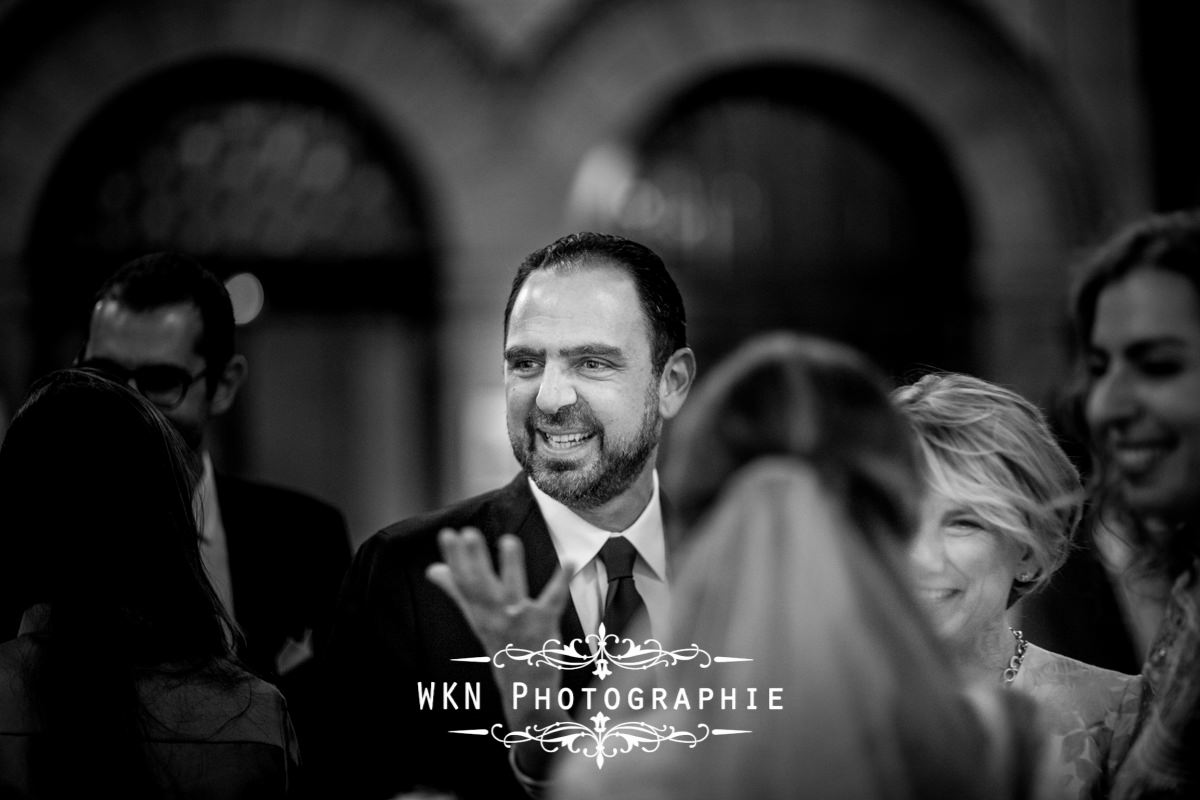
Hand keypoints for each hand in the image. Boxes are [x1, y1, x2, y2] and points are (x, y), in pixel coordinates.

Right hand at [427, 527, 575, 784]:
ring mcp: (519, 622)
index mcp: (479, 612)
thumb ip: (456, 590)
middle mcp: (495, 617)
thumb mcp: (476, 618)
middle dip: (475, 560)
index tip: (447, 533)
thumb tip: (432, 569)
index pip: (463, 582)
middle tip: (468, 533)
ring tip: (508, 540)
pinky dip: (561, 581)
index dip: (454, 558)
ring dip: (511, 567)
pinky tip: (569, 561)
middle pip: (482, 586)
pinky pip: (552, 601)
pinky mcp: (544, 625)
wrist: (525, 690)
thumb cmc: (501, 645)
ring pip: (513, 592)